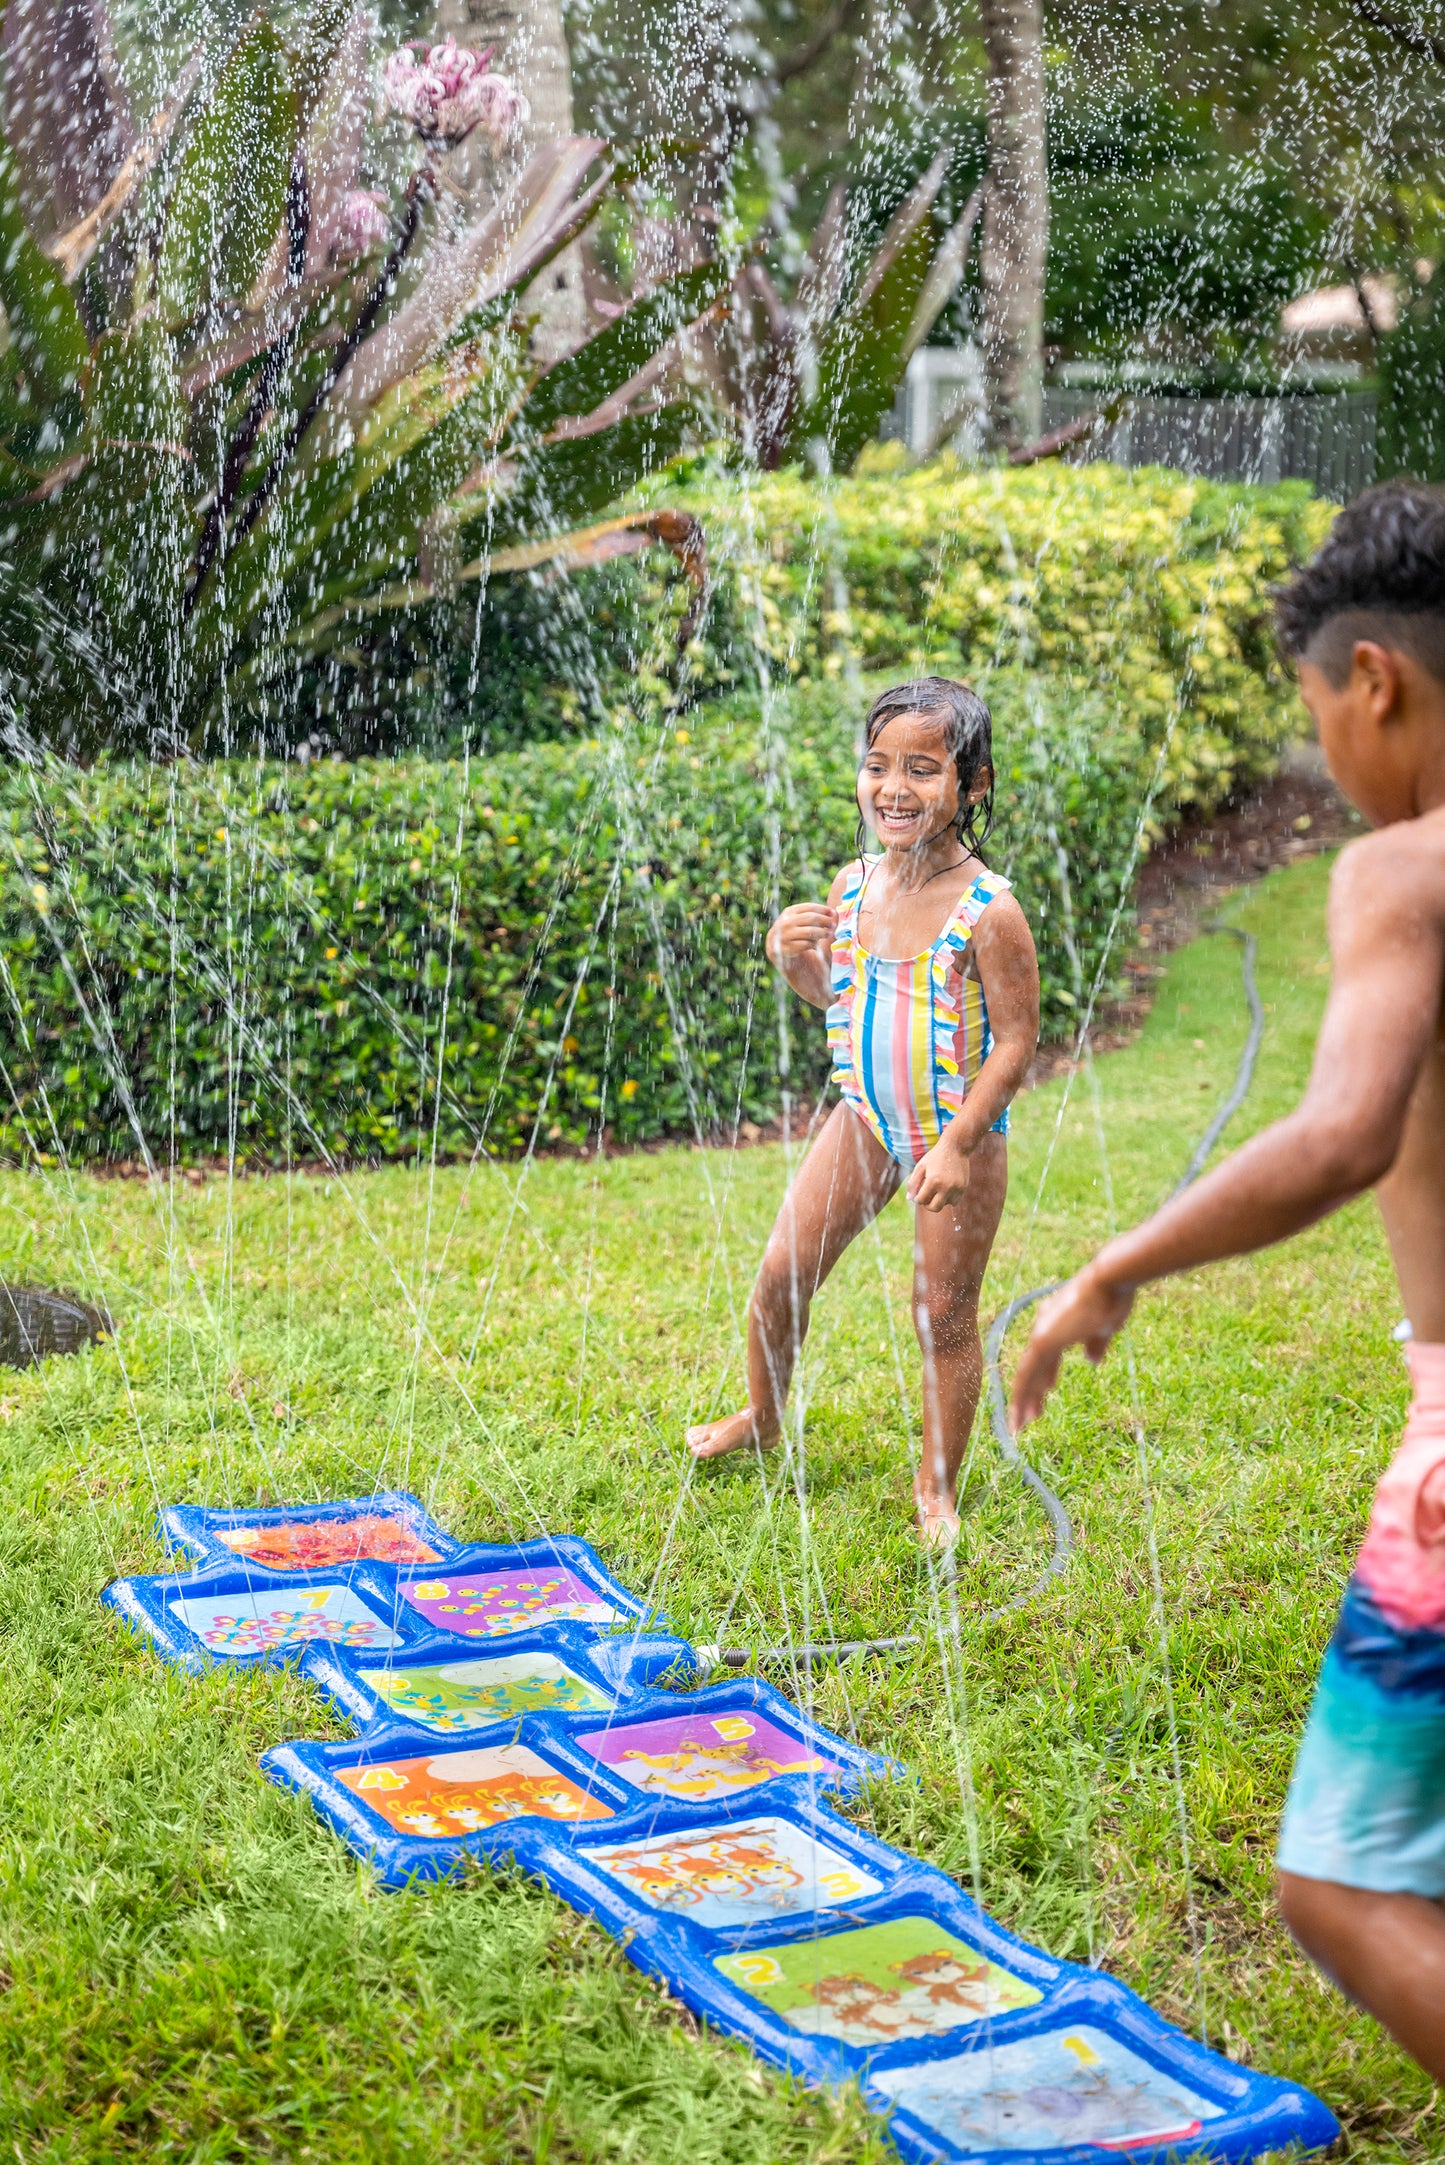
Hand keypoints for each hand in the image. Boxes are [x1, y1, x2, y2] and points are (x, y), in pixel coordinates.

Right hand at [768, 903, 836, 962]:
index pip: (810, 907)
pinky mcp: (787, 948)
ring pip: (810, 932)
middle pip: (811, 918)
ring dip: (822, 933)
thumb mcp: (799, 920)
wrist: (777, 948)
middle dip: (825, 921)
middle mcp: (786, 922)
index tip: (833, 913)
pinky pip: (806, 944)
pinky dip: (813, 944)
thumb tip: (835, 913)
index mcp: (789, 911)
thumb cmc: (794, 932)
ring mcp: (785, 935)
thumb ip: (814, 915)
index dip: (823, 909)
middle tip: (833, 925)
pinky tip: (814, 945)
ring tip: (829, 934)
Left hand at [906, 1138, 970, 1212]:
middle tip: (926, 1196)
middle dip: (927, 1204)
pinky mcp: (963, 1188)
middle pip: (934, 1208)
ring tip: (937, 1188)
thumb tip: (910, 1199)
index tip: (918, 1193)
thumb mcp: (921, 1166)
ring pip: (945, 1205)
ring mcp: (956, 1188)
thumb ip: (913, 1183)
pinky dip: (949, 1198)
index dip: (917, 1198)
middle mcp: (946, 1186)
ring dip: (939, 1200)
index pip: (921, 1200)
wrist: (956, 1147)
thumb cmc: (935, 1156)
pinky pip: (954, 1201)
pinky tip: (945, 1188)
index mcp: (933, 1181)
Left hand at [1009, 1266, 1135, 1429]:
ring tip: (1020, 1424)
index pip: (1047, 1355)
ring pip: (1026, 1374)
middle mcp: (1045, 1327)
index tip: (1046, 1391)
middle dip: (1030, 1392)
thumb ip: (1095, 1343)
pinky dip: (1022, 1395)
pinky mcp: (1042, 1341)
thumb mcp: (1105, 1327)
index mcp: (1059, 1323)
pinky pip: (1026, 1375)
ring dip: (1022, 1400)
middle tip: (1029, 1416)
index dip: (1045, 1375)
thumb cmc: (1112, 1299)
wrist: (1109, 1281)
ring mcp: (1042, 1334)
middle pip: (1033, 1366)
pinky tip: (1021, 1413)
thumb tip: (1091, 1360)